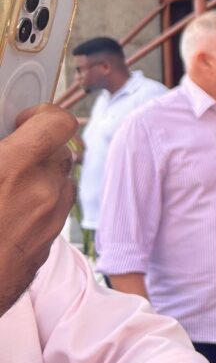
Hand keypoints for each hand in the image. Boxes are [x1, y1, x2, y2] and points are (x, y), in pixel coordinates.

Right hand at [0, 105, 77, 315]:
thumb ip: (0, 154)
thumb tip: (6, 143)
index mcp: (14, 168)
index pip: (58, 123)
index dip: (43, 116)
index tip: (24, 120)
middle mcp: (41, 192)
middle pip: (63, 153)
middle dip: (41, 150)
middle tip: (12, 156)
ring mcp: (49, 221)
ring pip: (61, 184)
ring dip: (43, 178)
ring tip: (9, 186)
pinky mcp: (47, 247)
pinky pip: (54, 213)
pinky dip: (39, 206)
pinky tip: (9, 214)